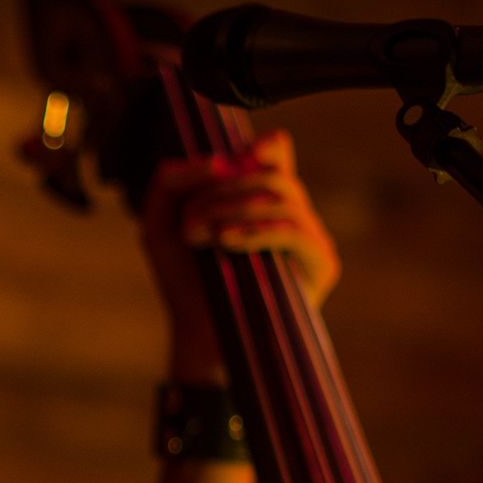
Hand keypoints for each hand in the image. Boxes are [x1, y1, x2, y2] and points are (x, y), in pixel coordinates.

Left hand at [139, 130, 339, 384]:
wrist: (199, 333)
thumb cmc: (183, 279)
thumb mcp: (162, 222)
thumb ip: (172, 182)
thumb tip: (217, 160)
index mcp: (262, 200)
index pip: (276, 153)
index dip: (254, 149)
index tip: (215, 168)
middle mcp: (292, 214)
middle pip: (271, 174)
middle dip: (221, 191)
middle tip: (188, 222)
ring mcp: (310, 238)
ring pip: (282, 197)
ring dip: (231, 209)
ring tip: (198, 233)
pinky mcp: (321, 265)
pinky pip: (295, 230)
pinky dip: (256, 229)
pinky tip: (225, 241)